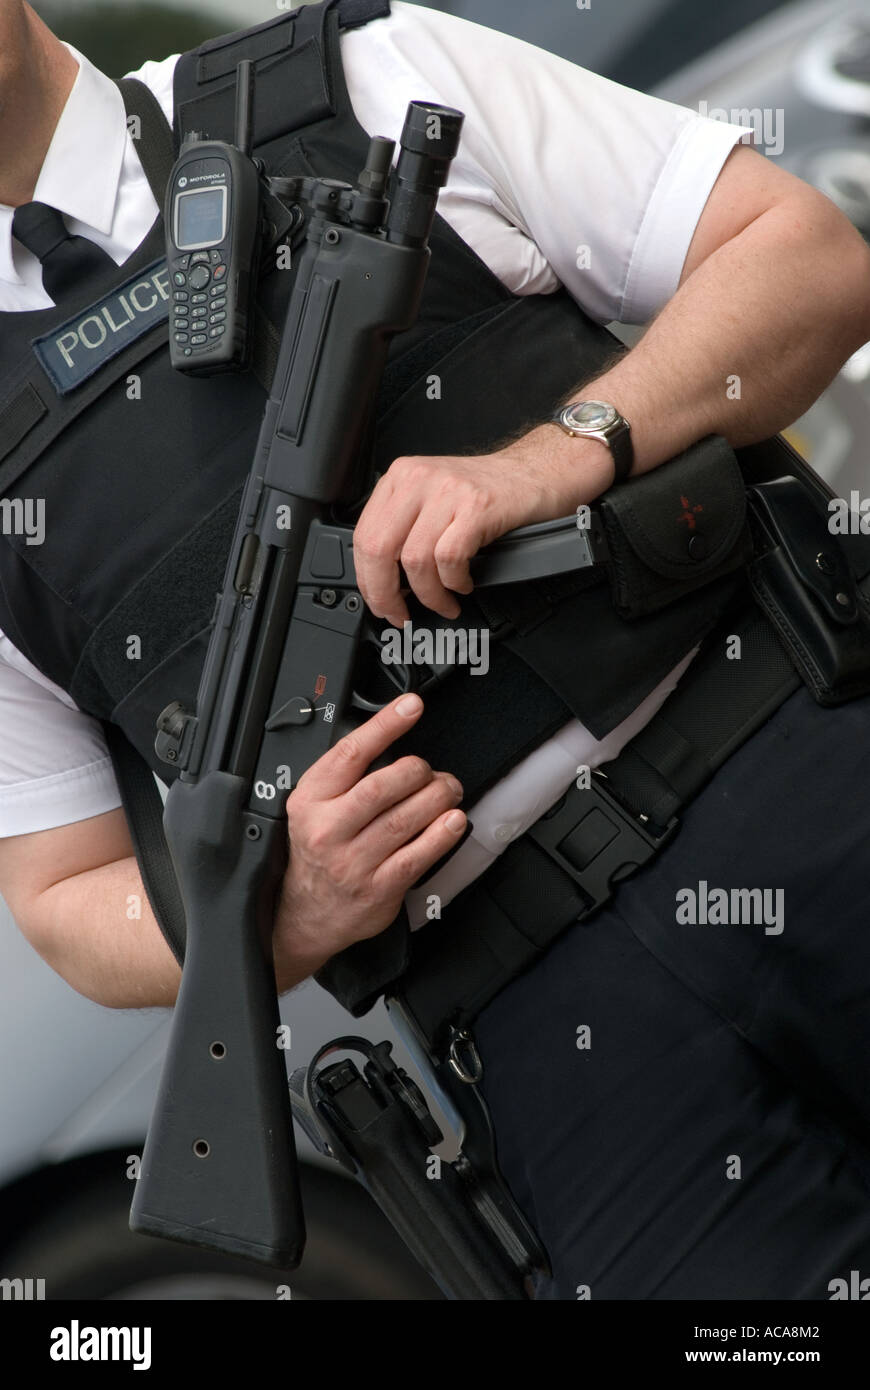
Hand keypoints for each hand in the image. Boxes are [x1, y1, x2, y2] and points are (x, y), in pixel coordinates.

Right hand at [272, 692, 465, 989]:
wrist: (305, 913)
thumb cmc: (316, 852)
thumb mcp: (313, 806)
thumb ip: (345, 776)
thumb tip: (392, 736)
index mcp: (311, 800)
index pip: (350, 753)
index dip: (385, 725)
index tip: (411, 707)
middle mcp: (329, 830)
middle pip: (384, 785)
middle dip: (419, 770)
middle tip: (432, 772)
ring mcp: (354, 861)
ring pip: (406, 818)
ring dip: (438, 797)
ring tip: (448, 791)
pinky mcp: (379, 888)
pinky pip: (419, 854)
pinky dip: (442, 834)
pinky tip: (453, 821)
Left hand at [352, 425, 613, 624]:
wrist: (539, 471)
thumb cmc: (490, 491)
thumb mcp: (434, 499)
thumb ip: (405, 529)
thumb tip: (383, 580)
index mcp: (401, 477)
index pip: (363, 535)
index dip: (367, 580)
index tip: (380, 602)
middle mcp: (419, 479)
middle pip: (379, 549)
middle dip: (387, 594)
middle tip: (401, 614)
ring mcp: (449, 491)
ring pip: (415, 560)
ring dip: (429, 594)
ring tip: (444, 602)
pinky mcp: (478, 507)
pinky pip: (449, 558)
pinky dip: (454, 583)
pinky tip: (463, 585)